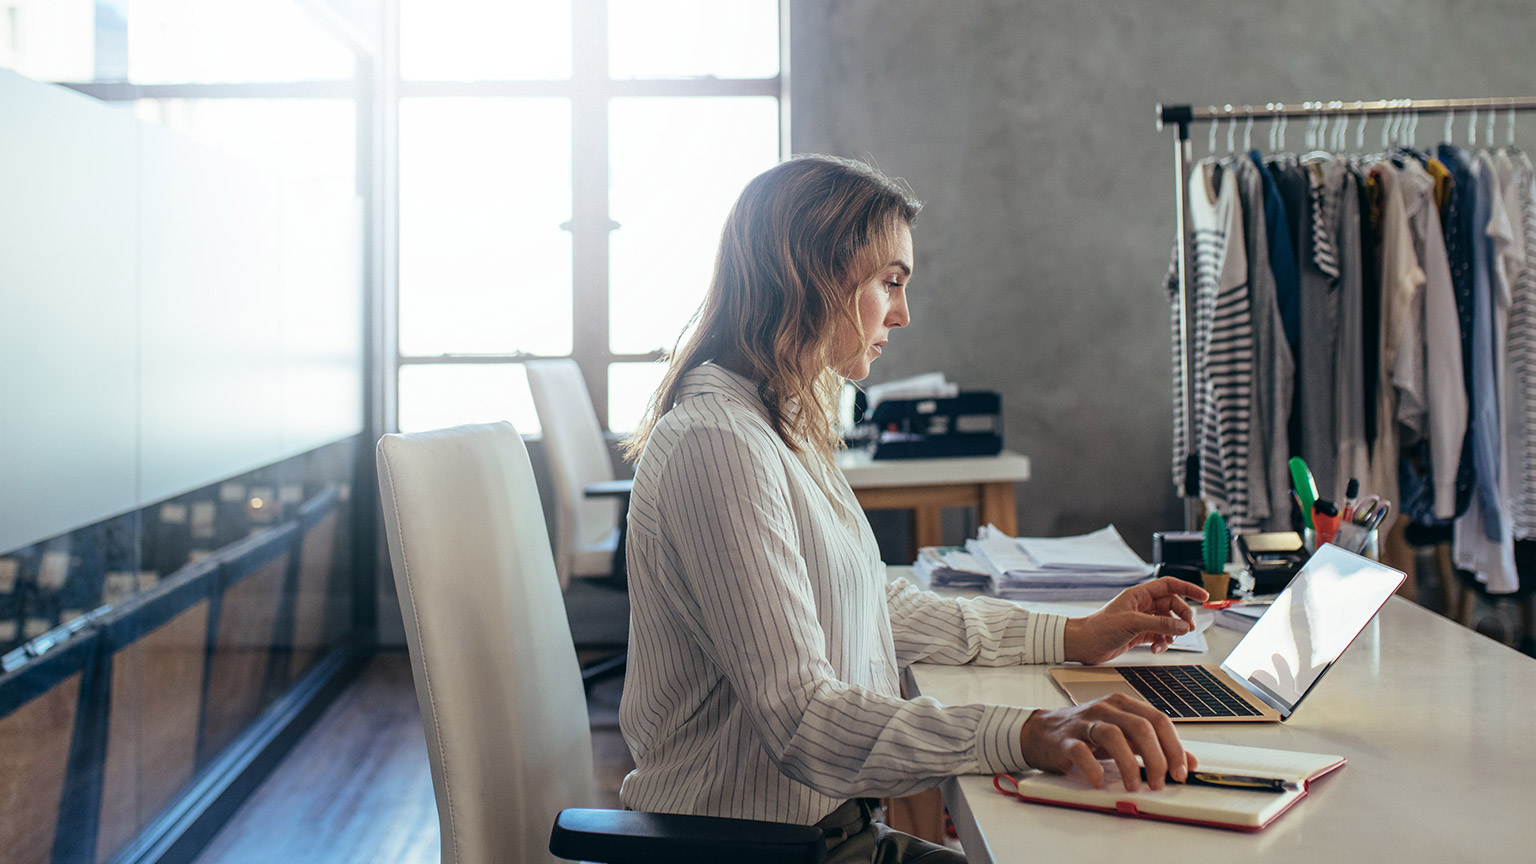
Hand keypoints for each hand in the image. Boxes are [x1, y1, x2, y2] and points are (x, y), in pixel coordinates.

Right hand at [1019, 695, 1196, 790]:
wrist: (1041, 733)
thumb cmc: (1086, 734)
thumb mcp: (1124, 736)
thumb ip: (1155, 746)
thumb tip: (1189, 761)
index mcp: (1124, 705)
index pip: (1158, 720)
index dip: (1174, 747)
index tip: (1181, 772)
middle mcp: (1106, 709)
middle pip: (1140, 727)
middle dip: (1156, 758)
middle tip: (1159, 783)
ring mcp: (1084, 722)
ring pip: (1113, 735)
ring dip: (1129, 765)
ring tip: (1133, 786)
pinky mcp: (1065, 739)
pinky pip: (1081, 751)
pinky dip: (1093, 768)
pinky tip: (1100, 782)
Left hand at [1063, 576, 1207, 664]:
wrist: (1084, 644)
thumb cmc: (1099, 628)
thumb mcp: (1133, 623)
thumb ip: (1160, 623)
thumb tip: (1183, 626)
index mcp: (1139, 595)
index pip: (1169, 585)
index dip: (1187, 588)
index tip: (1203, 596)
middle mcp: (1142, 605)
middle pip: (1172, 605)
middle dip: (1182, 617)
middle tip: (1187, 628)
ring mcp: (1141, 619)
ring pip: (1168, 622)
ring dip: (1172, 632)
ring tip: (1167, 641)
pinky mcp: (1139, 633)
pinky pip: (1160, 634)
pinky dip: (1162, 641)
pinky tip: (1157, 648)